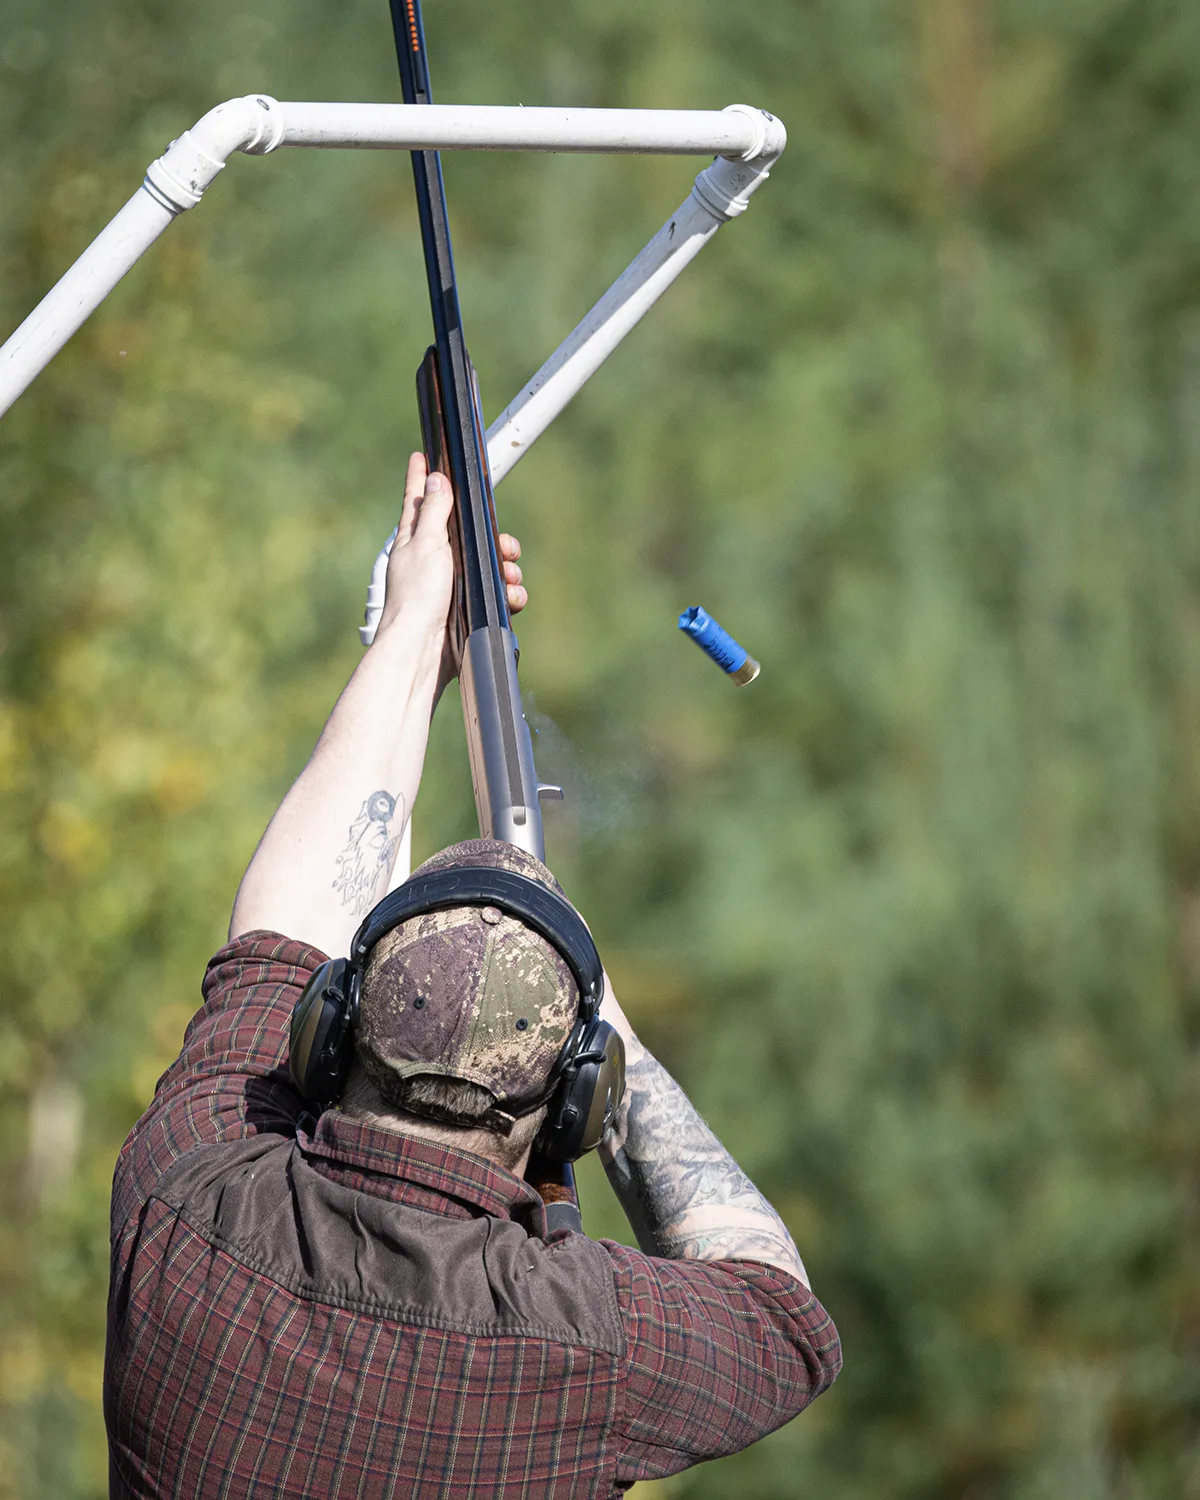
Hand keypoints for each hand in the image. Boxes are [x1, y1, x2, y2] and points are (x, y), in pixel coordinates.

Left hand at [377, 453, 526, 668]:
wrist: (422, 649)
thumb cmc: (417, 597)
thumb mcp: (425, 543)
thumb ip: (433, 511)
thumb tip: (434, 479)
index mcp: (415, 540)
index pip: (417, 501)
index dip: (419, 479)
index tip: (421, 456)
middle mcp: (432, 561)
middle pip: (468, 535)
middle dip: (494, 539)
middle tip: (508, 545)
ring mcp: (451, 586)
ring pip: (488, 566)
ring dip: (507, 569)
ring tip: (510, 576)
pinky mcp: (468, 610)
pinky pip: (496, 595)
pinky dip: (508, 596)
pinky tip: (511, 599)